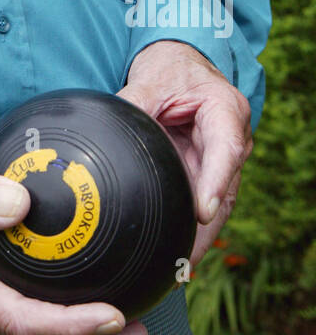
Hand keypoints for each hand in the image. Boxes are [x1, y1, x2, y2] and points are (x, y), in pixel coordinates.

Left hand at [117, 40, 251, 267]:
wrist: (180, 65)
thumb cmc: (170, 70)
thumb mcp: (150, 80)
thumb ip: (132, 103)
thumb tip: (102, 129)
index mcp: (225, 111)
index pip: (227, 148)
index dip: (216, 181)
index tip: (203, 211)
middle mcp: (231, 140)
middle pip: (224, 189)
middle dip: (205, 228)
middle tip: (183, 260)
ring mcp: (221, 161)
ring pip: (215, 206)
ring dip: (198, 238)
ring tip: (178, 270)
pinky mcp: (206, 174)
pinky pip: (200, 204)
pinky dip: (189, 229)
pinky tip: (174, 256)